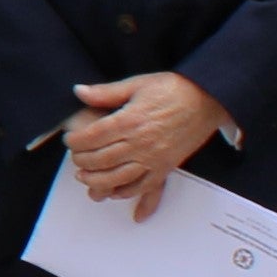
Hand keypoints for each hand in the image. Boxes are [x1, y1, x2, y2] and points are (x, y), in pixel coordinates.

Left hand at [62, 67, 231, 208]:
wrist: (208, 99)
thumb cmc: (173, 88)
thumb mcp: (138, 83)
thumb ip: (106, 91)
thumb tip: (78, 91)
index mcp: (131, 120)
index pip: (93, 136)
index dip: (76, 141)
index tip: (69, 140)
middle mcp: (141, 142)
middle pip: (102, 159)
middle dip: (82, 161)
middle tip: (74, 159)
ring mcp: (155, 158)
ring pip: (119, 177)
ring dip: (97, 181)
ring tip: (84, 177)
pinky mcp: (167, 167)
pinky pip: (144, 186)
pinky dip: (126, 192)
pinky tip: (113, 192)